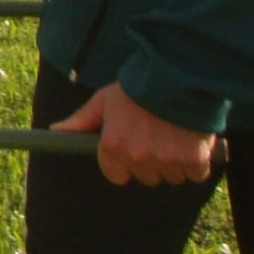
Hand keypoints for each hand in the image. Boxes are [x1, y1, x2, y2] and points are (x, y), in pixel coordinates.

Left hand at [52, 82, 216, 185]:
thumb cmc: (137, 89)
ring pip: (171, 176)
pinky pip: (195, 174)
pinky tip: (192, 142)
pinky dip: (197, 163)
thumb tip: (56, 130)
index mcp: (113, 147)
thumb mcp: (103, 101)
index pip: (116, 176)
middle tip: (155, 137)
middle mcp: (138, 157)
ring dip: (174, 163)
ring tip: (173, 136)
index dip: (123, 164)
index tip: (131, 149)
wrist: (177, 77)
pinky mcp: (194, 160)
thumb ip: (81, 120)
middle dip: (150, 162)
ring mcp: (167, 160)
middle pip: (146, 176)